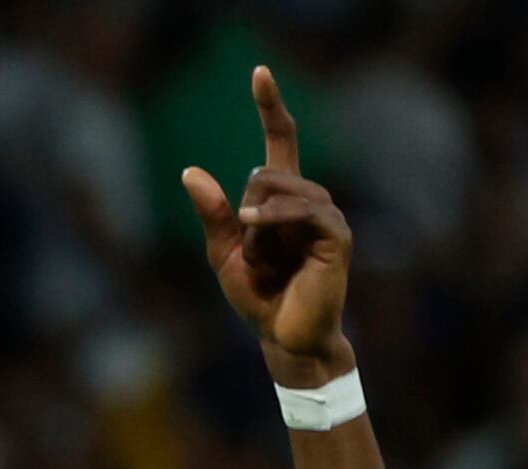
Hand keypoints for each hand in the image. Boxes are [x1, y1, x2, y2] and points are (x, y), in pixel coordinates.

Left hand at [184, 66, 353, 374]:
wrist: (282, 338)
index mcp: (282, 198)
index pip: (281, 140)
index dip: (270, 106)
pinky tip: (257, 227)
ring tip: (259, 257)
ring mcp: (327, 214)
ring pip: (283, 190)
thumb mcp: (223, 253)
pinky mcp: (337, 236)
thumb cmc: (258, 296)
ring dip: (258, 225)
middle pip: (268, 172)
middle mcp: (309, 198)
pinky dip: (277, 217)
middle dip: (245, 214)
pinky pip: (306, 210)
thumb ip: (212, 214)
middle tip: (253, 255)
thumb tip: (191, 171)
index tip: (259, 72)